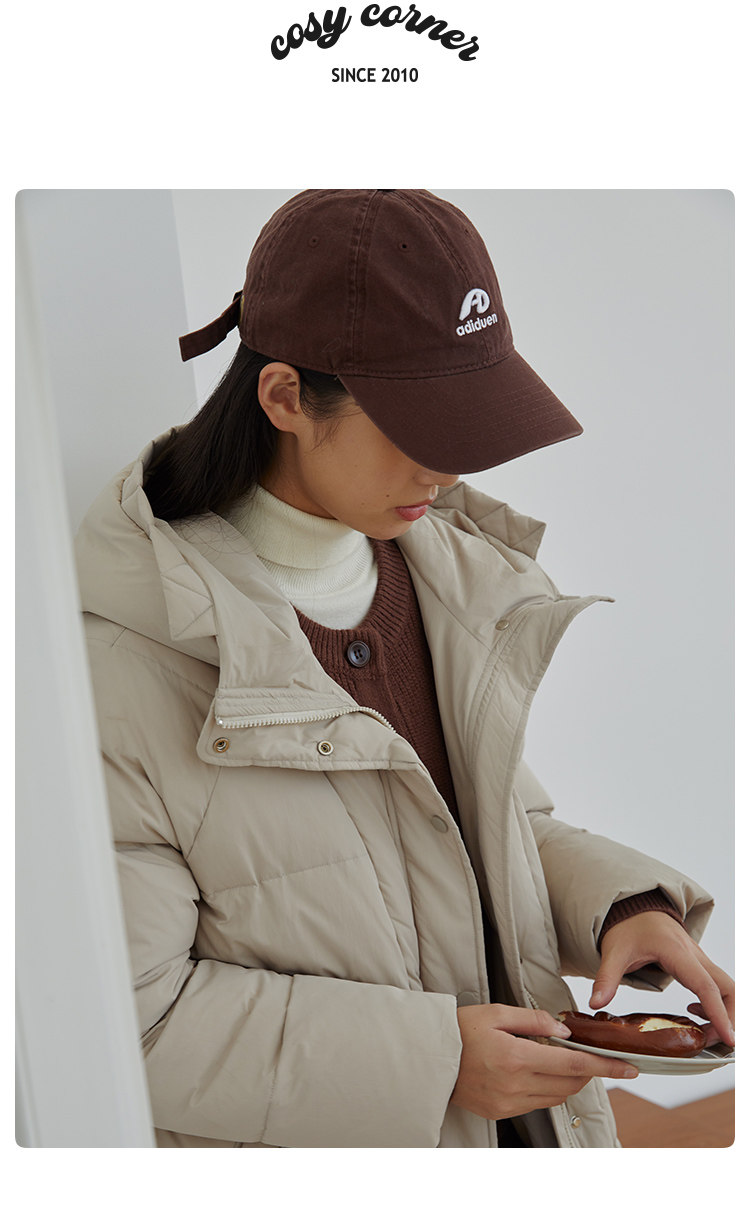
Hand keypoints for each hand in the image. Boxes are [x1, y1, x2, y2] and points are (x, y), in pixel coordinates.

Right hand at [449, 1004, 639, 1119]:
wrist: (430, 1058)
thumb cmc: (461, 1029)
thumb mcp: (496, 1013)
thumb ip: (534, 1020)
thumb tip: (564, 1032)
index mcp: (517, 1057)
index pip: (574, 1064)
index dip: (606, 1066)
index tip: (630, 1067)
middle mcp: (516, 1085)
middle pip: (570, 1083)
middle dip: (587, 1070)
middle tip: (591, 1055)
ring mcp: (509, 1102)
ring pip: (557, 1096)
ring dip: (567, 1080)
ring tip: (559, 1060)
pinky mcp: (502, 1112)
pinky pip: (537, 1104)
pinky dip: (547, 1088)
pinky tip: (536, 1072)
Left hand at [591, 912, 734, 1047]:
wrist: (635, 908)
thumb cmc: (628, 927)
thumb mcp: (614, 952)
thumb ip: (606, 977)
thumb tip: (596, 1003)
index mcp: (677, 952)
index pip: (705, 986)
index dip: (719, 1014)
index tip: (729, 1038)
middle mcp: (694, 955)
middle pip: (728, 988)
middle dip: (731, 1017)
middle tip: (717, 1042)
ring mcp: (699, 959)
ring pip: (726, 987)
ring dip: (724, 1012)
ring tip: (703, 1034)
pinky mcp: (698, 964)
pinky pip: (717, 986)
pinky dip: (715, 1004)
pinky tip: (693, 1013)